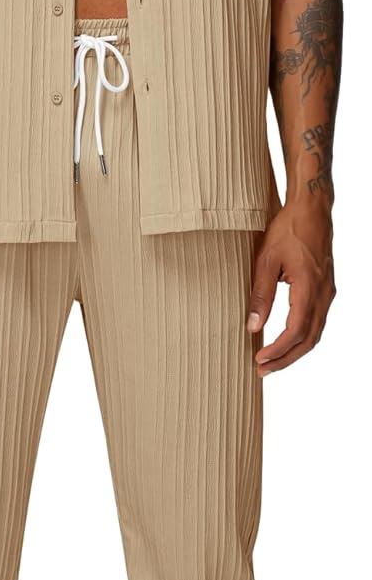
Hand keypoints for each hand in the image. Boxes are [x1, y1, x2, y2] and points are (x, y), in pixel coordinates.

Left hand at [246, 201, 335, 375]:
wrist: (312, 209)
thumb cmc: (288, 229)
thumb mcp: (266, 259)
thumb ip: (260, 295)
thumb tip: (252, 326)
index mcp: (309, 288)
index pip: (295, 331)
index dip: (277, 350)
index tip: (259, 359)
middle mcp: (324, 294)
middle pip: (308, 340)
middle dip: (286, 359)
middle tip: (262, 370)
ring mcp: (328, 292)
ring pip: (315, 333)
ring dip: (294, 351)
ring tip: (272, 361)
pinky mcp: (326, 288)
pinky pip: (317, 321)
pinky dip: (302, 337)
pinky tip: (286, 341)